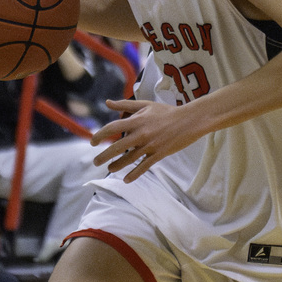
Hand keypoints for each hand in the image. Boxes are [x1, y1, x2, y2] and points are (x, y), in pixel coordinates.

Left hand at [91, 98, 205, 182]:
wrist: (189, 120)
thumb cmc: (167, 111)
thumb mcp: (145, 105)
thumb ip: (125, 105)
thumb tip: (107, 102)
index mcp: (137, 120)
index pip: (112, 128)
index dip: (100, 135)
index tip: (93, 141)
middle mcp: (141, 134)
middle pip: (117, 147)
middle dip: (104, 155)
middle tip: (96, 162)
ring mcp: (150, 145)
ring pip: (129, 159)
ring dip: (117, 165)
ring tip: (110, 168)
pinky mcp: (159, 154)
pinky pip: (144, 166)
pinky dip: (134, 174)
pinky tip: (126, 179)